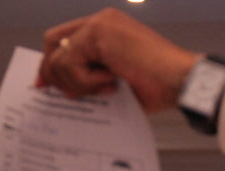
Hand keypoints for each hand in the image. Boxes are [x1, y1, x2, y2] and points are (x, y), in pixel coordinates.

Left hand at [37, 8, 199, 112]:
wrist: (180, 81)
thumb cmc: (157, 86)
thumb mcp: (116, 84)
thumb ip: (90, 81)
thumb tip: (64, 91)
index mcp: (106, 31)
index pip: (64, 41)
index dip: (51, 64)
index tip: (44, 85)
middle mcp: (101, 21)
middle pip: (52, 43)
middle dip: (53, 73)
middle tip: (68, 94)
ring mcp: (99, 24)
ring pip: (58, 57)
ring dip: (77, 83)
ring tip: (107, 89)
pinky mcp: (99, 33)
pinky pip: (70, 63)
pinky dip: (86, 82)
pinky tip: (111, 84)